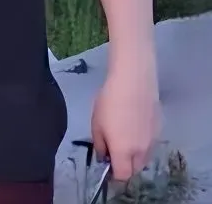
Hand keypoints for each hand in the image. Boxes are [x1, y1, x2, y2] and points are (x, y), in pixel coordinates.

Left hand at [91, 64, 160, 181]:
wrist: (134, 80)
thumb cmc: (110, 101)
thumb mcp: (96, 122)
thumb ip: (99, 144)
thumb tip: (103, 155)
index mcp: (124, 152)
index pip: (122, 176)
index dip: (114, 174)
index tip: (108, 164)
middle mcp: (141, 151)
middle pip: (135, 169)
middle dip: (125, 165)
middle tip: (115, 150)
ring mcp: (152, 140)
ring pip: (144, 158)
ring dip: (135, 155)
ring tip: (125, 136)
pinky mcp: (159, 129)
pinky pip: (150, 143)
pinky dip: (142, 142)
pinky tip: (135, 124)